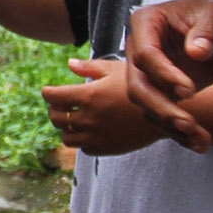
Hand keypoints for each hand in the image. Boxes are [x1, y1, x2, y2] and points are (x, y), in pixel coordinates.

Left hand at [43, 58, 177, 154]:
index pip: (53, 97)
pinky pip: (84, 148)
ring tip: (74, 119)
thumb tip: (69, 64)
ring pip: (67, 137)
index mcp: (88, 95)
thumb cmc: (140, 85)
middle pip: (56, 118)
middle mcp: (89, 118)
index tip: (50, 91)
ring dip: (67, 127)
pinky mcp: (106, 149)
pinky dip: (82, 140)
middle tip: (61, 105)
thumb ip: (89, 67)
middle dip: (55, 110)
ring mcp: (97, 136)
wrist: (165, 110)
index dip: (48, 93)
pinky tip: (90, 130)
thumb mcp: (116, 69)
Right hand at [124, 0, 212, 141]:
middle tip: (187, 123)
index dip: (164, 74)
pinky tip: (200, 143)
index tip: (189, 89)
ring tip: (199, 139)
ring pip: (147, 107)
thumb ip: (206, 31)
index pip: (144, 54)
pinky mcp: (162, 93)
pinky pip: (164, 117)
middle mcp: (139, 50)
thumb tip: (197, 52)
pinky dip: (181, 134)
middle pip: (137, 86)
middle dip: (161, 108)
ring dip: (172, 127)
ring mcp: (149, 74)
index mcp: (146, 23)